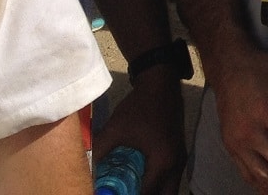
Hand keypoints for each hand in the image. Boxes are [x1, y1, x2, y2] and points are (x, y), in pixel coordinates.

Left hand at [93, 69, 187, 194]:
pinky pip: (170, 179)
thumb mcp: (114, 131)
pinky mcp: (178, 154)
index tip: (111, 193)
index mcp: (162, 162)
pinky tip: (139, 179)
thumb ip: (99, 154)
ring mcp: (179, 159)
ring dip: (152, 192)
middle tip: (125, 191)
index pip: (145, 194)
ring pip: (169, 189)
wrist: (161, 84)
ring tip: (131, 187)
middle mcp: (175, 165)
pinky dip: (157, 185)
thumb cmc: (139, 108)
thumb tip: (88, 173)